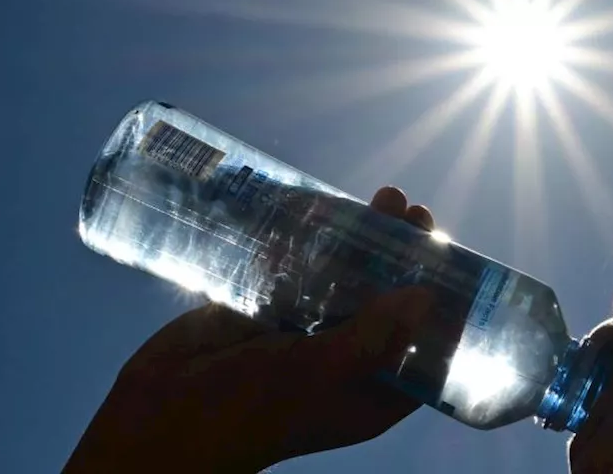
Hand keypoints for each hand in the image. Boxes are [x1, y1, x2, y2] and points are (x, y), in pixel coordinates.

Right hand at [64, 186, 437, 473]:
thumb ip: (370, 337)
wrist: (158, 415)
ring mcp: (307, 333)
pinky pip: (304, 269)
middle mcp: (346, 361)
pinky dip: (316, 241)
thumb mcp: (316, 374)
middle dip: (404, 257)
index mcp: (370, 391)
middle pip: (389, 301)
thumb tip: (425, 298)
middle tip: (413, 213)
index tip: (454, 258)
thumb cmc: (245, 410)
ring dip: (366, 240)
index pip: (426, 347)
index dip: (444, 305)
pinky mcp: (270, 309)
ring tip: (384, 198)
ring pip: (349, 279)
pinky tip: (328, 206)